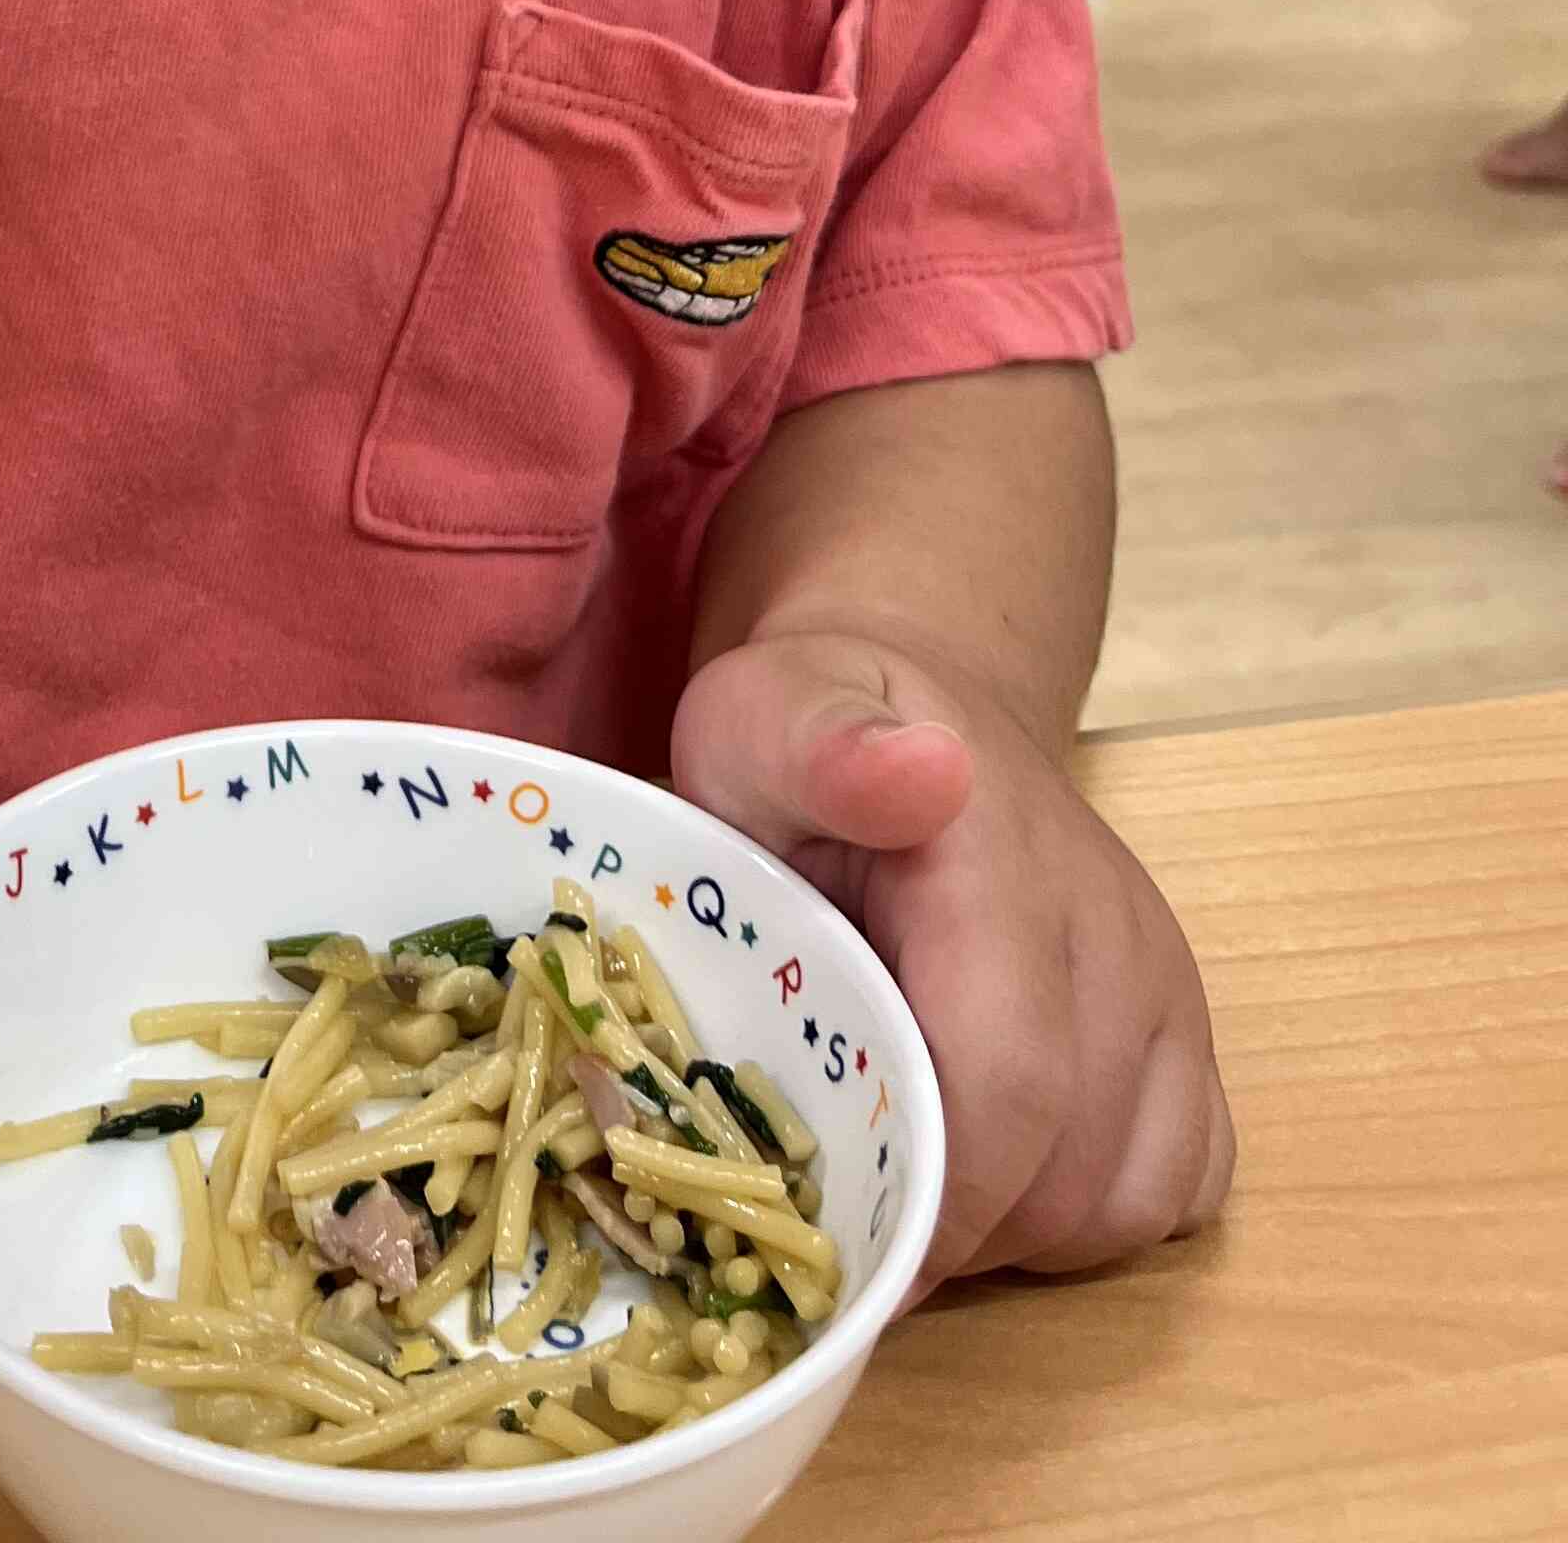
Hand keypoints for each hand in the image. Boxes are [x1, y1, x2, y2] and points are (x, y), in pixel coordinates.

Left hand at [670, 628, 1234, 1296]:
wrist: (914, 702)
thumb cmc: (807, 733)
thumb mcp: (763, 715)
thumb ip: (822, 745)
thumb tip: (927, 770)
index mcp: (1005, 866)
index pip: (1012, 1081)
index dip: (935, 1197)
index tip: (847, 1245)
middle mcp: (1113, 934)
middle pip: (1066, 1167)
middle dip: (952, 1233)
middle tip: (851, 1225)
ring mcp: (1163, 990)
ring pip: (1128, 1198)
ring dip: (1017, 1237)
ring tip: (914, 1187)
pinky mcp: (1184, 1036)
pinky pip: (1180, 1182)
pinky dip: (1093, 1219)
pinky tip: (1002, 1176)